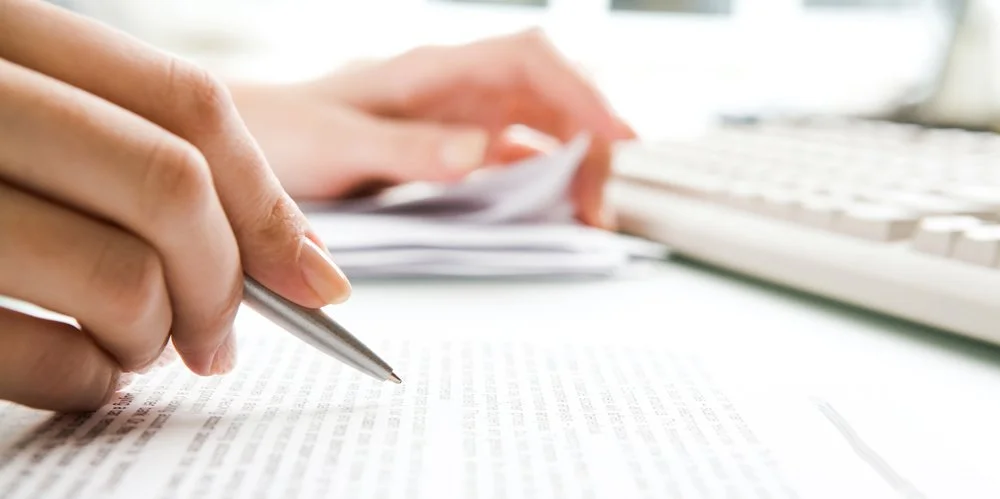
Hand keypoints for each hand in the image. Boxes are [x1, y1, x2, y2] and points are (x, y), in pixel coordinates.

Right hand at [0, 0, 349, 411]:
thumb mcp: (31, 119)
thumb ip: (143, 160)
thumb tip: (297, 256)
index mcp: (5, 35)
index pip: (188, 106)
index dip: (270, 199)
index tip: (317, 278)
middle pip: (168, 190)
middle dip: (226, 282)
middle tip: (223, 336)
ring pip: (121, 282)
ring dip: (156, 339)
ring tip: (139, 346)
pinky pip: (41, 358)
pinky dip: (89, 384)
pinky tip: (83, 374)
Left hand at [231, 29, 635, 227]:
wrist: (252, 143)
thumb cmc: (286, 133)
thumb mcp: (339, 145)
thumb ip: (407, 148)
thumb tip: (480, 152)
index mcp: (433, 72)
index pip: (529, 61)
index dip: (579, 92)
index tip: (614, 137)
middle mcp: (457, 88)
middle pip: (551, 95)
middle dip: (588, 140)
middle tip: (597, 203)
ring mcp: (460, 117)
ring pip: (542, 125)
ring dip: (574, 163)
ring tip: (588, 213)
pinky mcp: (455, 148)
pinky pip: (517, 156)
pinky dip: (544, 179)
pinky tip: (552, 209)